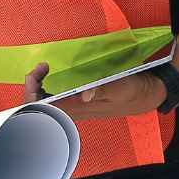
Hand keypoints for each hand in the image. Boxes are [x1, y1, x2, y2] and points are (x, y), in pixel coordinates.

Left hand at [25, 63, 166, 121]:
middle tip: (42, 67)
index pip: (44, 110)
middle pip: (39, 108)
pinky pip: (54, 99)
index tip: (40, 71)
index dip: (33, 93)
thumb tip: (85, 94)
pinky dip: (47, 87)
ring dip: (38, 87)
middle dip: (32, 87)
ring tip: (44, 69)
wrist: (146, 95)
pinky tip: (51, 75)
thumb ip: (103, 89)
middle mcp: (72, 111)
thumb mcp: (121, 87)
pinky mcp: (78, 102)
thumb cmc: (133, 91)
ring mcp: (74, 107)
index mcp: (79, 109)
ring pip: (45, 104)